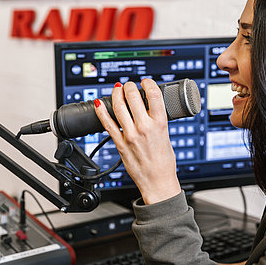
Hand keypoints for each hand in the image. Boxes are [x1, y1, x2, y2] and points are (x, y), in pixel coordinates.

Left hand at [94, 79, 180, 204]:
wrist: (158, 182)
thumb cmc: (164, 163)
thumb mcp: (166, 136)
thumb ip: (157, 122)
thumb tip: (149, 110)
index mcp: (160, 124)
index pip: (153, 95)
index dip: (148, 83)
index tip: (145, 82)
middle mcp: (145, 128)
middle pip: (133, 97)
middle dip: (129, 86)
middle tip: (128, 85)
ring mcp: (131, 135)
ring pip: (119, 107)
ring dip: (116, 94)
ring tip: (117, 90)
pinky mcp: (120, 144)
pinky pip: (107, 124)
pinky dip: (101, 111)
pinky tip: (99, 104)